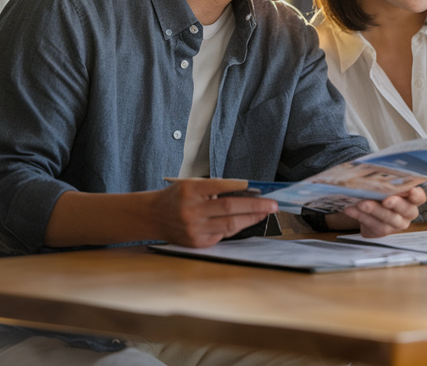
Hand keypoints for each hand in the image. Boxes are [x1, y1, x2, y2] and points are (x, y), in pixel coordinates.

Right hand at [152, 178, 277, 247]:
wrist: (153, 216)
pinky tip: (246, 221)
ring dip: (251, 219)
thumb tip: (247, 192)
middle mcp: (191, 210)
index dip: (241, 187)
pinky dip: (236, 226)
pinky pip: (223, 234)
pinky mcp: (197, 242)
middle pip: (229, 208)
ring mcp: (194, 228)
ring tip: (265, 213)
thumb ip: (215, 188)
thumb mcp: (191, 185)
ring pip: (230, 224)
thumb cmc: (177, 196)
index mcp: (190, 190)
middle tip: (273, 205)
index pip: (220, 187)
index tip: (259, 188)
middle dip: (255, 207)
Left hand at [342, 185, 425, 237]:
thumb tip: (375, 171)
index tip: (411, 190)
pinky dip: (360, 217)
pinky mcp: (381, 231)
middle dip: (395, 204)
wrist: (368, 207)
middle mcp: (406, 214)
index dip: (417, 195)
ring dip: (374, 211)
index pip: (419, 198)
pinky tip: (351, 209)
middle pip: (405, 210)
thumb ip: (386, 181)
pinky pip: (372, 225)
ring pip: (388, 220)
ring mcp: (395, 225)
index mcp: (411, 199)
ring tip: (362, 203)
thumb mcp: (384, 185)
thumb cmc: (380, 192)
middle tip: (386, 199)